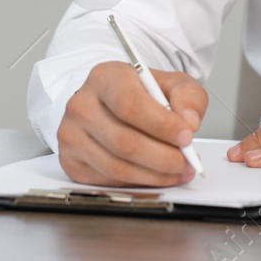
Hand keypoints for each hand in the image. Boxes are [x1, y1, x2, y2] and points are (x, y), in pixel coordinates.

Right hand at [57, 61, 206, 186]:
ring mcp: (72, 134)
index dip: (161, 125)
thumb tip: (189, 122)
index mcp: (105, 77)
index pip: (130, 105)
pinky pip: (108, 180)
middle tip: (187, 161)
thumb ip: (188, 97)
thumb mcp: (172, 83)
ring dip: (154, 174)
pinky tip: (155, 175)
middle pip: (124, 141)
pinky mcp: (72, 161)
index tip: (186, 136)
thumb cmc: (141, 93)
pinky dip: (138, 182)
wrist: (112, 103)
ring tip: (178, 171)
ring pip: (117, 166)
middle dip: (163, 157)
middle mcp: (82, 105)